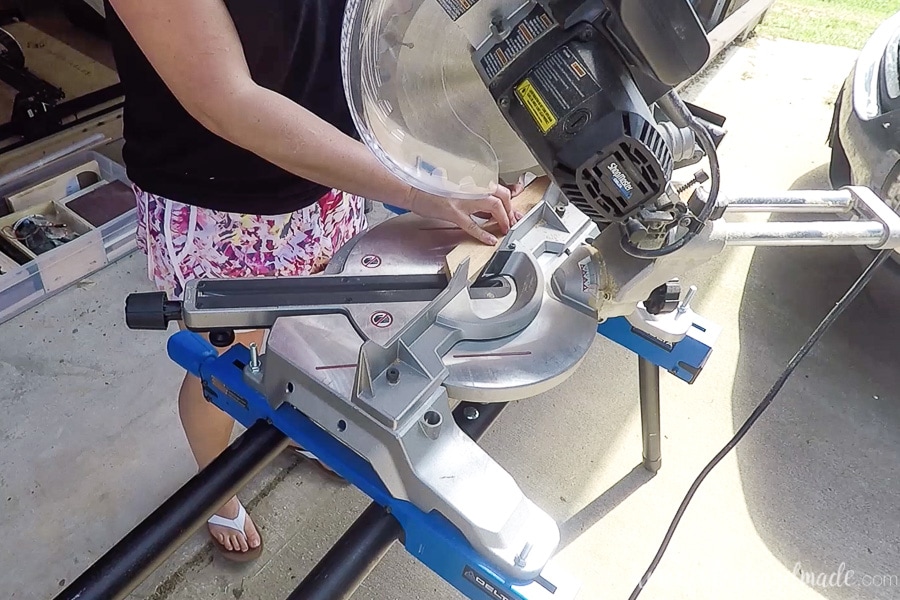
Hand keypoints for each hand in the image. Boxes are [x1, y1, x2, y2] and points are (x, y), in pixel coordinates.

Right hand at [406, 183, 524, 244]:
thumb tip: (485, 206)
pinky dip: (484, 234)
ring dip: (503, 219)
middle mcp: (471, 187)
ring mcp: (464, 200)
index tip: (512, 211)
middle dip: (509, 210)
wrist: (413, 189)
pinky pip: (473, 225)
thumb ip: (472, 194)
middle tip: (511, 221)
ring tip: (505, 229)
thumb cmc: (431, 188)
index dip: (508, 201)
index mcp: (472, 180)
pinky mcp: (454, 212)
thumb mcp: (455, 187)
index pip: (498, 188)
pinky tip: (490, 240)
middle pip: (502, 196)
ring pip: (493, 207)